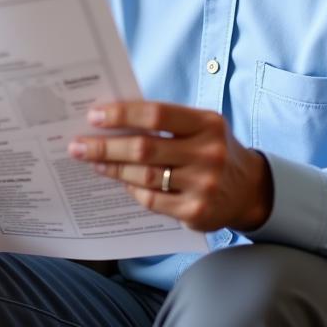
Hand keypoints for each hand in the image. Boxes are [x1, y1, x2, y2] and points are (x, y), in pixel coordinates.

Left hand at [67, 101, 273, 232]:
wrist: (249, 190)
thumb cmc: (211, 149)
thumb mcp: (199, 126)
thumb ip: (163, 121)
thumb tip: (110, 119)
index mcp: (207, 123)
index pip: (156, 114)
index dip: (122, 114)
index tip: (93, 116)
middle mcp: (208, 153)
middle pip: (144, 148)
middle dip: (105, 146)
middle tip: (77, 145)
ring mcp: (204, 185)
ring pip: (144, 176)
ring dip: (112, 168)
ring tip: (92, 162)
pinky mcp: (197, 212)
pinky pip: (152, 200)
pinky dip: (132, 190)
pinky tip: (120, 181)